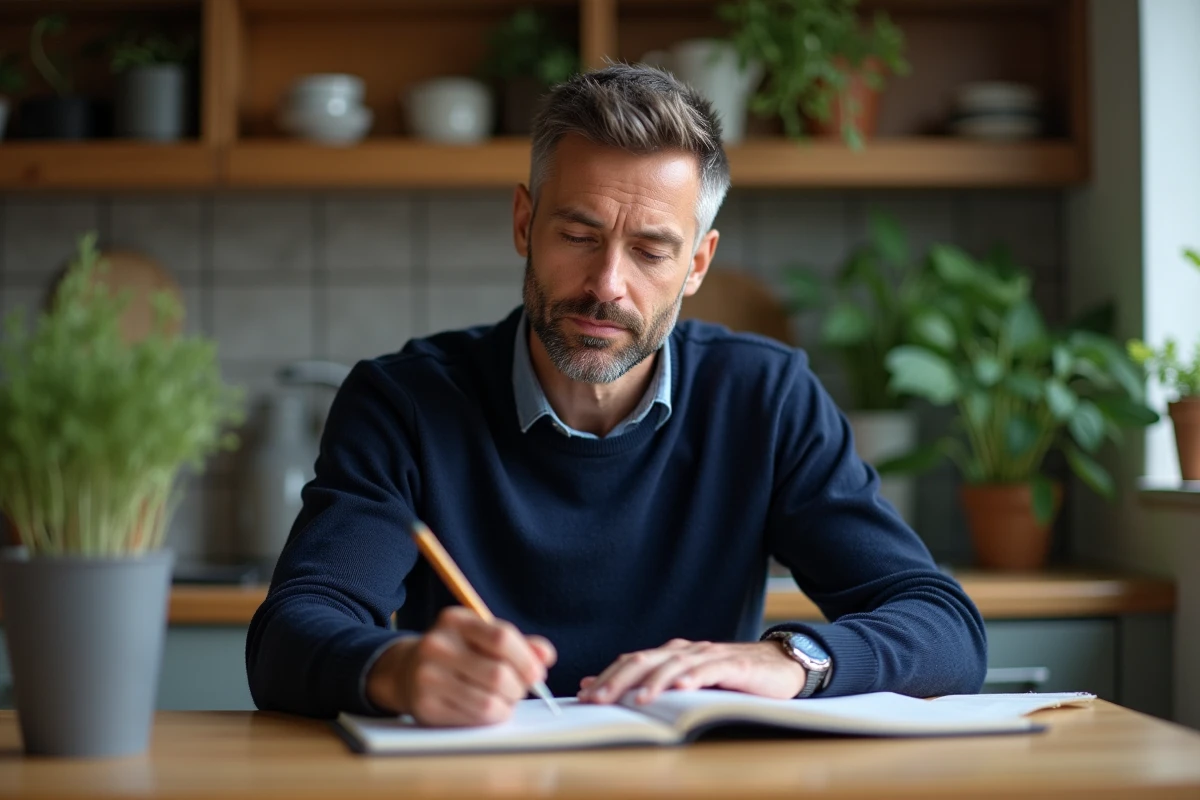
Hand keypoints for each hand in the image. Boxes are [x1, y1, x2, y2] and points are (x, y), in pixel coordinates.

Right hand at [366, 606, 555, 726]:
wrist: (406, 671)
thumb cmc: (457, 652)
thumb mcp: (482, 637)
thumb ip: (518, 644)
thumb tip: (546, 656)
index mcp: (455, 621)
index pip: (501, 638)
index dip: (527, 659)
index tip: (538, 674)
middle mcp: (437, 645)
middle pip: (498, 674)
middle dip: (519, 687)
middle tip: (519, 690)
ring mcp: (428, 677)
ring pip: (488, 701)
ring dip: (507, 705)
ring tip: (505, 700)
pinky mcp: (426, 706)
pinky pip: (474, 718)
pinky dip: (491, 717)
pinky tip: (488, 709)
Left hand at [577, 639, 805, 705]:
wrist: (779, 666)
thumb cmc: (731, 678)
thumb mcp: (689, 681)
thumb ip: (652, 683)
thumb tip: (604, 690)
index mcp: (672, 654)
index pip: (632, 662)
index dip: (607, 677)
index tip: (584, 696)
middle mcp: (687, 651)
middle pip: (646, 660)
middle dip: (619, 679)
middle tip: (598, 699)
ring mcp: (710, 656)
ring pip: (675, 665)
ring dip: (654, 681)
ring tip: (637, 699)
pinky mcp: (736, 666)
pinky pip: (712, 670)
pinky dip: (696, 677)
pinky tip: (683, 687)